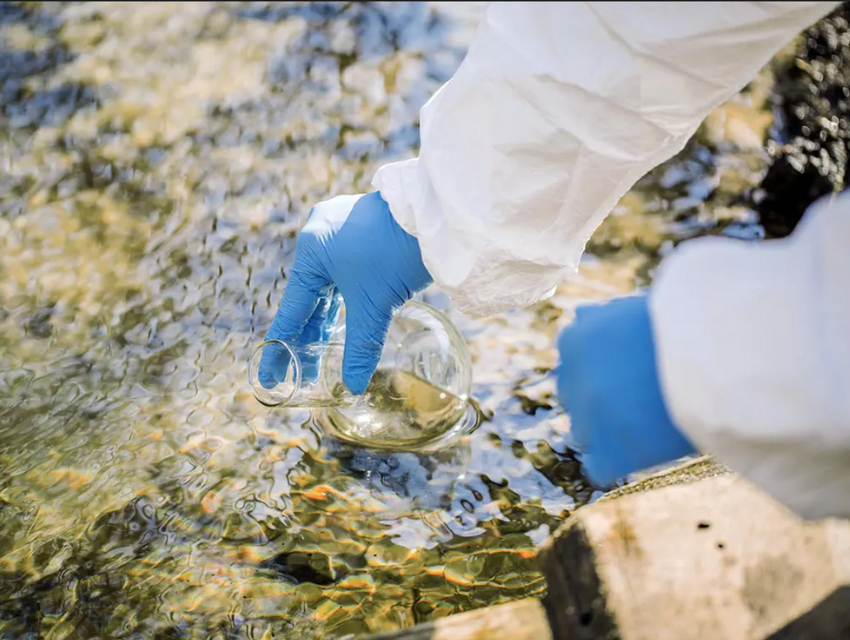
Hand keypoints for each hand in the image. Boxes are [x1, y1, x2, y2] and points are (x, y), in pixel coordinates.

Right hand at [261, 192, 431, 393]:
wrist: (437, 213)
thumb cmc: (398, 251)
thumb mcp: (375, 305)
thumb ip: (361, 347)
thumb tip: (355, 386)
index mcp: (311, 249)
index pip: (292, 310)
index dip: (281, 348)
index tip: (269, 377)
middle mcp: (320, 234)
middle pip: (310, 297)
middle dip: (309, 337)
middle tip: (306, 373)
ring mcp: (341, 227)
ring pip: (329, 285)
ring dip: (329, 319)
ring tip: (324, 352)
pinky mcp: (362, 227)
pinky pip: (345, 271)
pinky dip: (345, 298)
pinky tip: (346, 319)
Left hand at [555, 294, 695, 486]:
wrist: (722, 353)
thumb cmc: (691, 321)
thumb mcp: (639, 306)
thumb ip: (605, 317)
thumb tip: (581, 317)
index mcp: (576, 339)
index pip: (572, 365)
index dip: (600, 373)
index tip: (628, 376)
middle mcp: (574, 378)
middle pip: (575, 399)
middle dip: (600, 401)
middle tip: (640, 401)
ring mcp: (589, 417)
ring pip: (583, 434)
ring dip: (608, 431)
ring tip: (648, 424)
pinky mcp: (613, 451)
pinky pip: (599, 467)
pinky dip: (617, 462)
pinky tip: (643, 451)